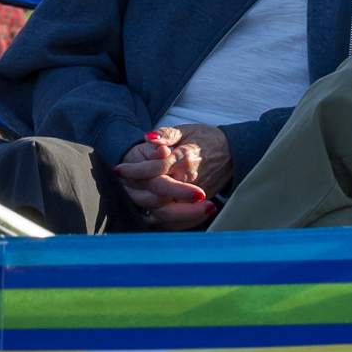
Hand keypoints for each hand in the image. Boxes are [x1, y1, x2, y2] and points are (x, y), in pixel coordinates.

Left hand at [113, 124, 231, 230]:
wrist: (232, 153)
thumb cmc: (206, 140)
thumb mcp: (186, 130)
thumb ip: (166, 134)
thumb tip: (148, 137)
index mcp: (185, 158)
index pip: (156, 168)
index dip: (135, 170)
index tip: (119, 169)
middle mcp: (190, 180)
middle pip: (159, 194)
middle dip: (136, 191)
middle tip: (121, 186)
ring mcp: (195, 197)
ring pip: (167, 211)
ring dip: (144, 206)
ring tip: (130, 197)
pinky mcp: (198, 207)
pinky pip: (177, 222)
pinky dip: (160, 221)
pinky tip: (145, 213)